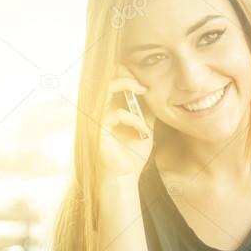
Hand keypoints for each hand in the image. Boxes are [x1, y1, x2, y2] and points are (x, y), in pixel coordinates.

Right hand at [99, 65, 155, 179]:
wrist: (125, 176)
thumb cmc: (132, 154)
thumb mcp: (144, 128)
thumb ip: (146, 111)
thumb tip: (154, 93)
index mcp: (109, 108)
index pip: (111, 81)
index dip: (125, 73)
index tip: (145, 79)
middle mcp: (99, 110)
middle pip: (105, 79)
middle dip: (124, 74)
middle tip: (142, 80)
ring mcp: (96, 118)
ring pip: (106, 89)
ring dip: (126, 85)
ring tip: (142, 89)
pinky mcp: (97, 129)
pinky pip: (116, 113)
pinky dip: (133, 118)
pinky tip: (143, 130)